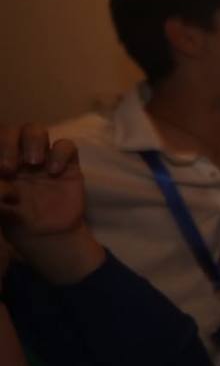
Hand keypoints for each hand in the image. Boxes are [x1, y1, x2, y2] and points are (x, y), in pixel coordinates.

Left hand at [0, 123, 103, 283]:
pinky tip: (54, 171)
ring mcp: (42, 158)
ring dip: (32, 141)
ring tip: (35, 162)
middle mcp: (17, 156)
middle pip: (11, 130)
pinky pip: (66, 145)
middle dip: (8, 143)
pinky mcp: (67, 164)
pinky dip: (60, 153)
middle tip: (10, 168)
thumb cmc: (19, 221)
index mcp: (0, 164)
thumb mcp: (0, 210)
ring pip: (35, 130)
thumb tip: (1, 179)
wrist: (50, 236)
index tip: (0, 171)